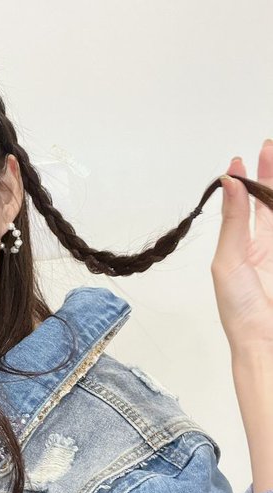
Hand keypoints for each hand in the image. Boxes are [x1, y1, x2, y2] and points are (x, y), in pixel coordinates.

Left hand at [212, 139, 272, 352]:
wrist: (263, 340)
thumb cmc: (239, 310)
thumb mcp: (229, 261)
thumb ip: (233, 222)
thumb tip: (227, 185)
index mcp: (241, 248)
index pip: (243, 207)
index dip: (244, 182)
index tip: (241, 159)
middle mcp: (263, 247)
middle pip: (269, 203)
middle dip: (269, 174)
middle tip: (268, 147)